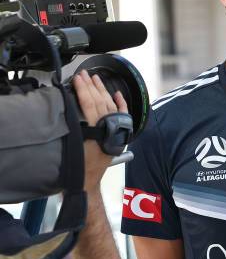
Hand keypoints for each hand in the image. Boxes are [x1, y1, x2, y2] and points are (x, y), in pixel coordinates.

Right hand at [72, 70, 127, 191]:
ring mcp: (116, 132)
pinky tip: (118, 94)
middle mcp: (110, 129)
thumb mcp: (72, 146)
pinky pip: (122, 116)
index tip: (78, 78)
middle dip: (92, 86)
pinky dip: (121, 104)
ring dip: (103, 90)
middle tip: (84, 74)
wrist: (87, 184)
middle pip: (101, 102)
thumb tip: (71, 106)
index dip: (84, 90)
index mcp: (98, 130)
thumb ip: (74, 128)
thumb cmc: (77, 168)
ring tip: (96, 79)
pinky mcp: (119, 135)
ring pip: (111, 106)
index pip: (91, 104)